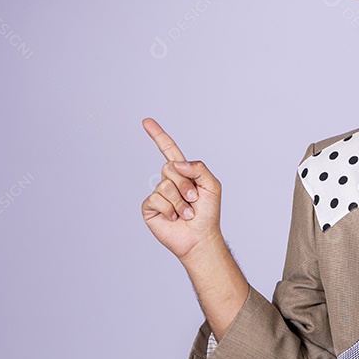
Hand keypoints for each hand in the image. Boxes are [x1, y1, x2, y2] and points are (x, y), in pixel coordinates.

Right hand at [141, 118, 222, 261]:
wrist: (200, 237)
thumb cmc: (208, 213)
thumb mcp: (212, 185)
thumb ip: (198, 168)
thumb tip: (177, 164)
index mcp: (183, 173)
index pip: (168, 150)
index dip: (158, 135)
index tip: (146, 121)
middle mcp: (168, 181)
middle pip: (170, 168)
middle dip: (185, 184)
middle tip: (194, 200)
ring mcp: (158, 194)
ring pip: (164, 185)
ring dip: (180, 201)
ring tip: (187, 213)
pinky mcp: (150, 207)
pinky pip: (155, 199)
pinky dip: (169, 209)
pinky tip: (174, 218)